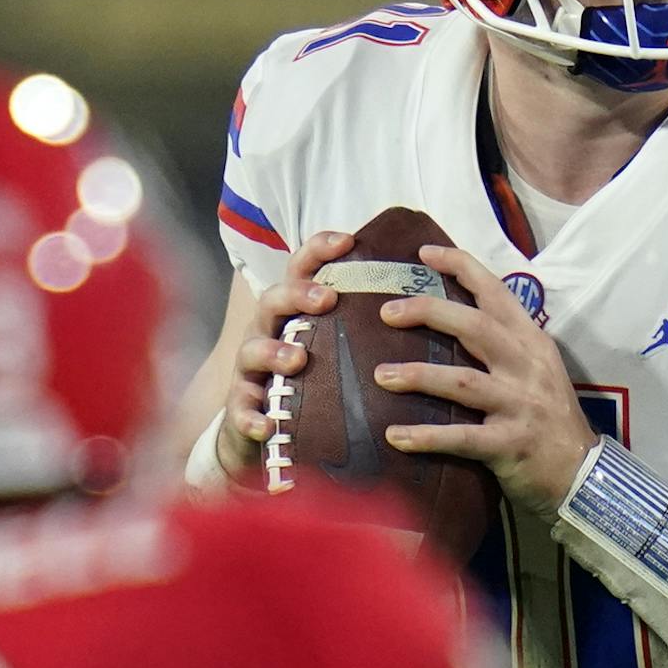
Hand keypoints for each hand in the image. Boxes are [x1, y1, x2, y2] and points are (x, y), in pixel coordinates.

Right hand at [217, 230, 353, 490]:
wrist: (268, 427)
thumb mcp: (338, 344)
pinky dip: (250, 416)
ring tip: (298, 359)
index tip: (348, 240)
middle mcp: (267, 331)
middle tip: (328, 298)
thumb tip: (428, 298)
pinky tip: (266, 425)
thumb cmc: (314, 376)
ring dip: (273, 352)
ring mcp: (250, 369)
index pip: (301, 269)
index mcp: (293, 310)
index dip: (319, 250)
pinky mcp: (241, 407)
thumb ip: (366, 322)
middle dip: (298, 295)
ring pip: (252, 350)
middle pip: (273, 300)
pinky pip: (240, 409)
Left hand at [373, 244, 598, 518]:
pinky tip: (395, 436)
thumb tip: (450, 321)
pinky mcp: (510, 444)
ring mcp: (520, 405)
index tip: (423, 253)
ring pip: (463, 381)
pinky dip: (427, 436)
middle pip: (475, 327)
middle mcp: (527, 366)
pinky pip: (462, 437)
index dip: (461, 267)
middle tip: (387, 312)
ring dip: (418, 376)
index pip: (496, 292)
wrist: (583, 473)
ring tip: (381, 375)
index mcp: (532, 342)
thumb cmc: (549, 418)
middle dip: (429, 313)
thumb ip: (503, 345)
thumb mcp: (537, 370)